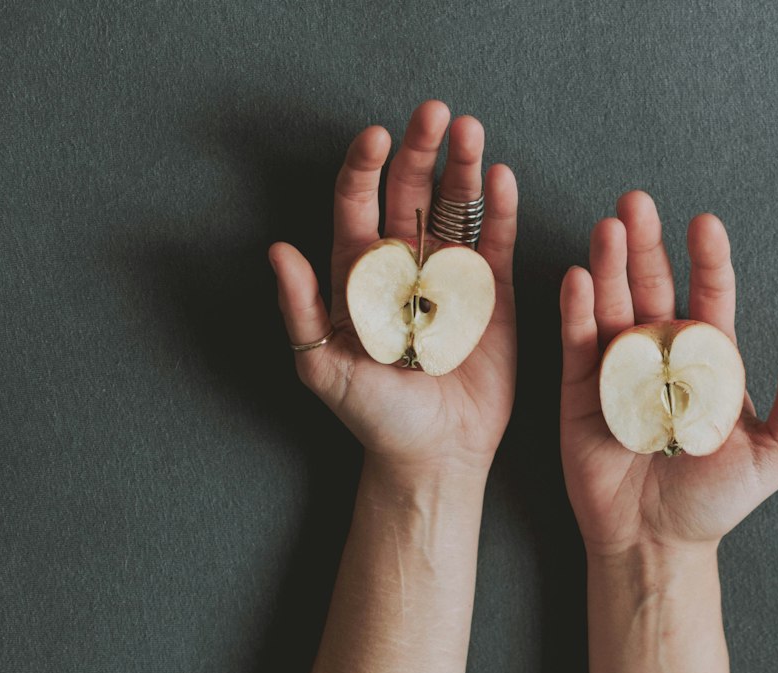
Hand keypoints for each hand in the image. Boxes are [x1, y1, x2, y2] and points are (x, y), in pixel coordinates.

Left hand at [269, 100, 517, 480]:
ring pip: (454, 209)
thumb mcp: (323, 366)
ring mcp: (449, 279)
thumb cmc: (375, 417)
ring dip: (462, 168)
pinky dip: (499, 211)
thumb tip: (278, 250)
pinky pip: (494, 245)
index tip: (377, 137)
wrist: (433, 454)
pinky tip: (499, 177)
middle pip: (409, 193)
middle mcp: (404, 268)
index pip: (358, 204)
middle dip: (420, 150)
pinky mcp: (490, 297)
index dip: (365, 167)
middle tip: (434, 113)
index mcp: (359, 277)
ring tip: (471, 132)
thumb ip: (302, 308)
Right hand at [559, 190, 777, 556]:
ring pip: (612, 307)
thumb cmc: (714, 502)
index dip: (707, 260)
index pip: (709, 296)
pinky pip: (578, 346)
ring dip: (608, 267)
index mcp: (708, 362)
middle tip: (636, 204)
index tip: (704, 224)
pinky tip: (579, 279)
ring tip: (608, 229)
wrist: (655, 541)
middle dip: (645, 246)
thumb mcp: (773, 458)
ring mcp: (617, 371)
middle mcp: (660, 356)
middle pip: (652, 288)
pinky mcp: (581, 394)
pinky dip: (576, 312)